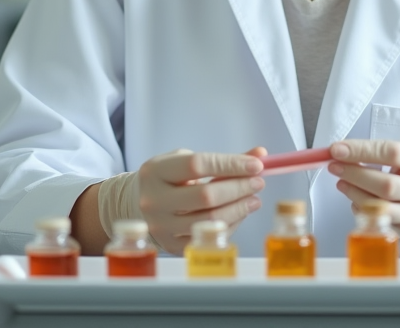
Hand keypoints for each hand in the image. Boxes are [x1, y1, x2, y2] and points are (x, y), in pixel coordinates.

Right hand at [99, 148, 264, 255]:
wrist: (138, 204)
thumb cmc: (168, 178)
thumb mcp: (186, 160)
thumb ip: (222, 159)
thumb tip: (260, 154)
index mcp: (156, 171)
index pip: (199, 165)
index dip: (231, 164)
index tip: (256, 164)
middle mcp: (155, 200)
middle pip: (206, 196)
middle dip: (239, 188)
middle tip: (258, 182)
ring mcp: (162, 226)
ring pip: (210, 220)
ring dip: (239, 208)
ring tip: (254, 199)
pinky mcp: (172, 245)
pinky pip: (209, 237)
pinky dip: (230, 225)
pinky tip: (238, 213)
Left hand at [327, 139, 399, 239]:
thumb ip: (376, 150)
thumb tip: (339, 152)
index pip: (392, 153)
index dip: (361, 150)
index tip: (336, 149)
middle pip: (386, 185)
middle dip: (354, 175)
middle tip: (334, 166)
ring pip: (380, 207)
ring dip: (354, 193)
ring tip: (342, 182)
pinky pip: (377, 222)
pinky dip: (361, 210)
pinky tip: (356, 198)